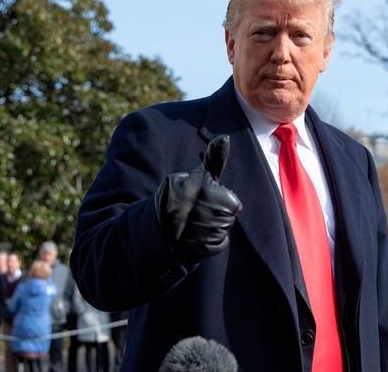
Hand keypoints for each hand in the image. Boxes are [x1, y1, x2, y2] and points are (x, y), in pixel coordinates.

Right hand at [156, 135, 242, 264]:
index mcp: (195, 189)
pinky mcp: (193, 248)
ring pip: (224, 230)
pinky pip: (219, 244)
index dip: (222, 200)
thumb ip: (213, 161)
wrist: (155, 229)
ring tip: (196, 223)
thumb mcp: (193, 176)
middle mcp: (194, 211)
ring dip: (215, 228)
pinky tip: (196, 237)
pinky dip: (211, 242)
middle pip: (229, 217)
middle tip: (201, 211)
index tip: (206, 197)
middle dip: (220, 213)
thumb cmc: (178, 197)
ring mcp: (193, 232)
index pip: (232, 202)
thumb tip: (226, 138)